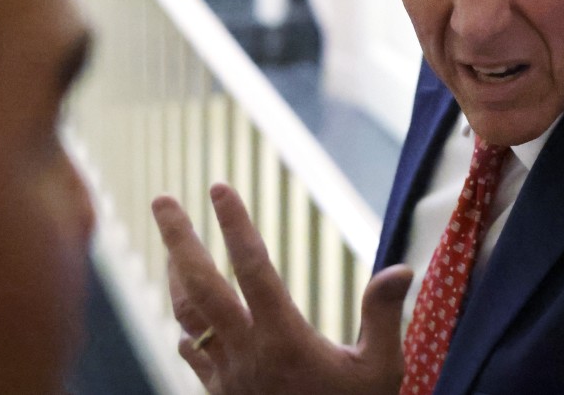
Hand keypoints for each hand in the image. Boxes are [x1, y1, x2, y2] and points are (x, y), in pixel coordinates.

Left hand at [152, 183, 410, 394]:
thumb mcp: (382, 369)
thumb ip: (384, 316)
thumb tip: (401, 268)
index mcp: (284, 339)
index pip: (252, 269)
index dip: (235, 225)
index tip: (219, 188)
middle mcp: (247, 353)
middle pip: (200, 287)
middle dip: (178, 239)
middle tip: (162, 200)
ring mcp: (228, 377)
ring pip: (187, 318)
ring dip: (176, 276)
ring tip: (171, 245)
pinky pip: (192, 353)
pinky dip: (185, 325)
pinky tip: (187, 316)